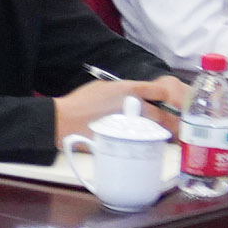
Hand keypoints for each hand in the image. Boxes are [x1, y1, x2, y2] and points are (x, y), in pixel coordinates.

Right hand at [51, 79, 188, 148]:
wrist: (66, 121)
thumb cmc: (81, 101)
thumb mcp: (104, 86)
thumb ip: (123, 89)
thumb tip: (135, 95)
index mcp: (131, 90)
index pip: (160, 92)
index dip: (161, 96)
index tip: (160, 100)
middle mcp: (136, 106)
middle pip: (160, 114)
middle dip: (158, 116)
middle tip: (151, 119)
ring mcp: (132, 125)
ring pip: (153, 129)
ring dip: (150, 129)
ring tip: (140, 130)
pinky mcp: (126, 139)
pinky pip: (140, 140)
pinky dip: (139, 140)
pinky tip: (132, 139)